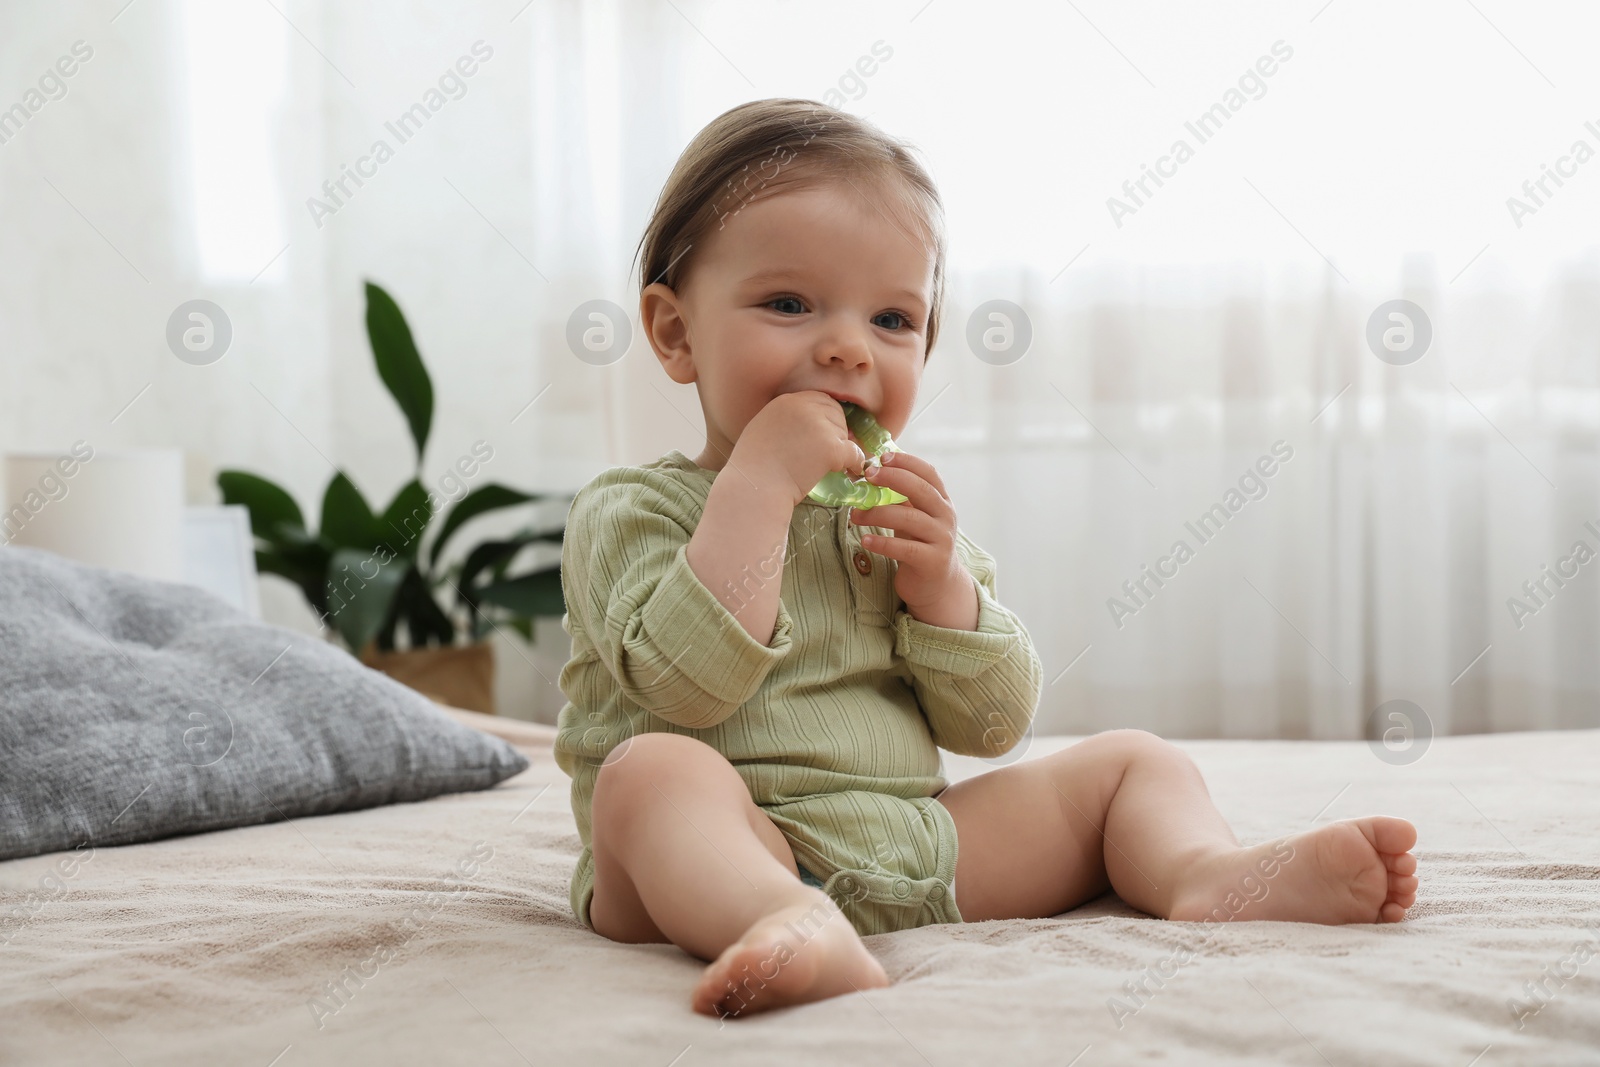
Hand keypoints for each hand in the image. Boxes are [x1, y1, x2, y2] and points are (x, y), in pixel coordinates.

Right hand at [732, 391, 867, 505]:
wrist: (754, 488)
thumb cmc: (753, 467)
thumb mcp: (763, 429)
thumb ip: (786, 420)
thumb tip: (811, 427)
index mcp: (787, 401)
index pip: (820, 400)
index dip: (826, 417)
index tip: (825, 433)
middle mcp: (804, 407)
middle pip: (836, 414)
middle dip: (836, 431)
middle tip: (829, 451)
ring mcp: (819, 426)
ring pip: (844, 434)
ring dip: (840, 449)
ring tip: (827, 466)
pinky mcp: (830, 448)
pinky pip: (853, 453)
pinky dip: (855, 463)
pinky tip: (851, 470)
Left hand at [849, 450, 977, 630]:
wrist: (936, 585)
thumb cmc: (919, 544)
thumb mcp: (914, 516)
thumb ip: (901, 497)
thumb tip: (870, 472)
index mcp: (941, 501)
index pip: (928, 473)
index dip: (907, 462)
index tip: (882, 458)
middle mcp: (945, 516)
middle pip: (921, 490)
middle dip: (893, 479)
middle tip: (868, 476)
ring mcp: (941, 539)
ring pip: (910, 519)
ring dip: (879, 513)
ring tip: (855, 515)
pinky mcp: (932, 561)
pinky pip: (905, 549)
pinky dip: (882, 543)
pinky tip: (865, 540)